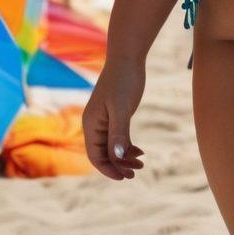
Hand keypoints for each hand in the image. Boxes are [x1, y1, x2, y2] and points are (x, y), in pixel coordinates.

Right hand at [82, 56, 146, 179]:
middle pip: (103, 153)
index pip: (95, 155)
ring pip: (112, 146)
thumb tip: (118, 158)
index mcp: (91, 124)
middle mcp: (94, 124)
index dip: (108, 169)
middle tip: (136, 172)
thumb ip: (119, 133)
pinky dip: (127, 145)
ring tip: (142, 163)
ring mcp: (104, 120)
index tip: (124, 177)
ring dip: (124, 157)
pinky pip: (118, 137)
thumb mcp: (122, 108)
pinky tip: (139, 150)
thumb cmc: (124, 80)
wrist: (128, 57)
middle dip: (118, 165)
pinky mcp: (114, 115)